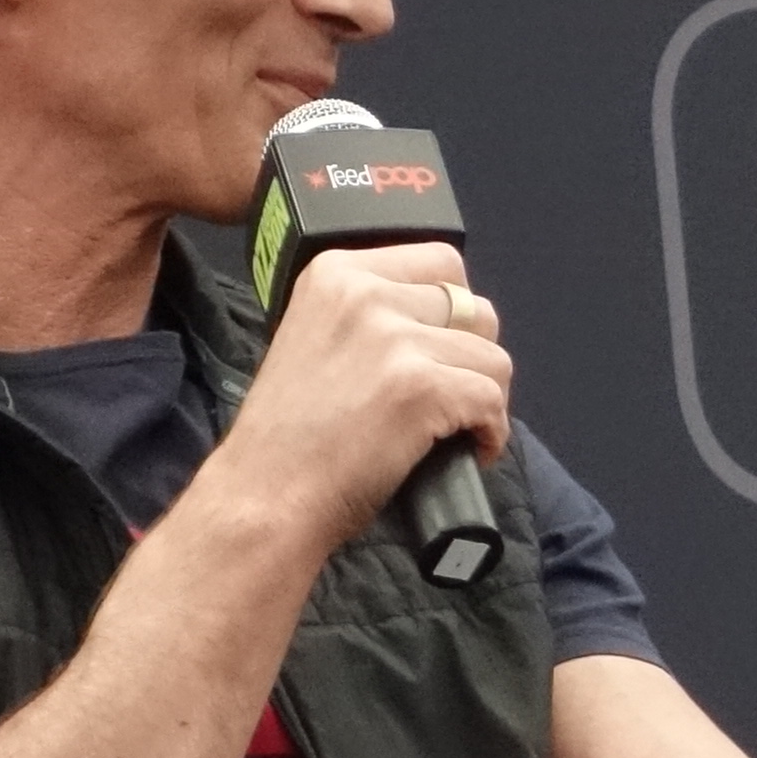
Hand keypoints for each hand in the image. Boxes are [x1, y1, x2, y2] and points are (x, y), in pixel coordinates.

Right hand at [218, 241, 510, 549]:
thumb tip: (440, 323)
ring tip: (459, 428)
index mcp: (336, 272)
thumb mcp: (314, 339)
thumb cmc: (287, 436)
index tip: (442, 349)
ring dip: (487, 397)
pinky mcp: (421, 386)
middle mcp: (366, 292)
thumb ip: (367, 317)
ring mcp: (395, 338)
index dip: (456, 311)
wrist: (264, 495)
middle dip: (474, 353)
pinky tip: (471, 449)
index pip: (440, 262)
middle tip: (453, 393)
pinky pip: (492, 398)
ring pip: (492, 356)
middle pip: (475, 307)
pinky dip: (492, 430)